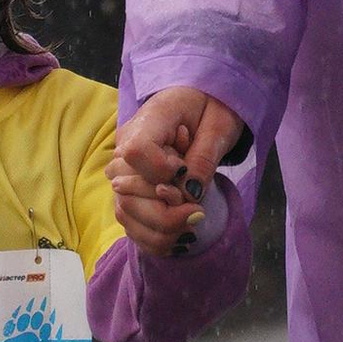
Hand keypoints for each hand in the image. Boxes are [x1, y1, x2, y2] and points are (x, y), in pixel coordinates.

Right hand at [112, 86, 245, 261]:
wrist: (202, 104)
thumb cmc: (212, 108)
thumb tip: (190, 194)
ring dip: (163, 231)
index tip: (187, 172)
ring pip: (126, 214)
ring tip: (192, 223)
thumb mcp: (218, 126)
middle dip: (167, 215)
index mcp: (147, 120)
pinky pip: (131, 224)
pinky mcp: (129, 192)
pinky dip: (156, 237)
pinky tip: (181, 234)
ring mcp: (123, 172)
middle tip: (199, 212)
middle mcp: (125, 148)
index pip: (136, 153)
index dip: (163, 173)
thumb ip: (203, 158)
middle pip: (127, 193)